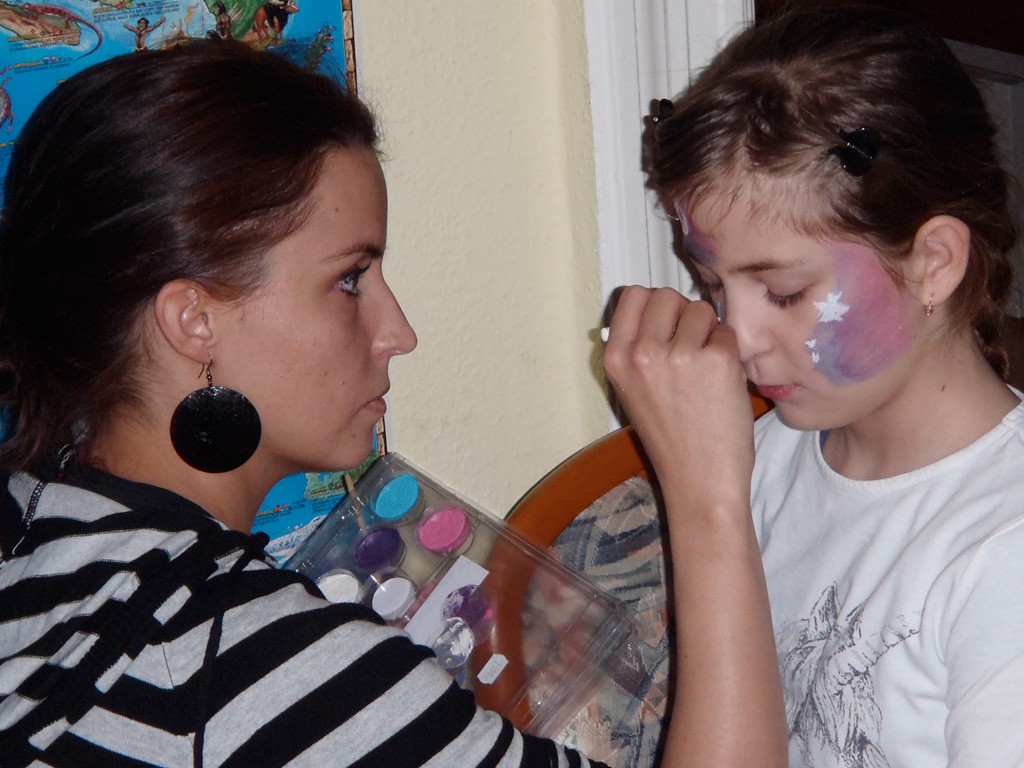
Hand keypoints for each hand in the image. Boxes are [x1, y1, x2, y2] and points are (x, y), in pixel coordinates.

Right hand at [602, 286, 754, 510]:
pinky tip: (722, 381)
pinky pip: (726, 331)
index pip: (632, 295)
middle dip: (682, 313)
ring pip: (700, 308)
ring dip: (708, 331)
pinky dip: (729, 350)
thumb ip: (636, 349)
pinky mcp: (716, 360)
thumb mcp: (632, 392)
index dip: (654, 305)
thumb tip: (655, 309)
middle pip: (666, 295)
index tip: (665, 324)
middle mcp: (641, 353)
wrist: (699, 480)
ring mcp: (679, 355)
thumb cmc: (671, 440)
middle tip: (689, 348)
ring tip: (706, 368)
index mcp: (616, 359)